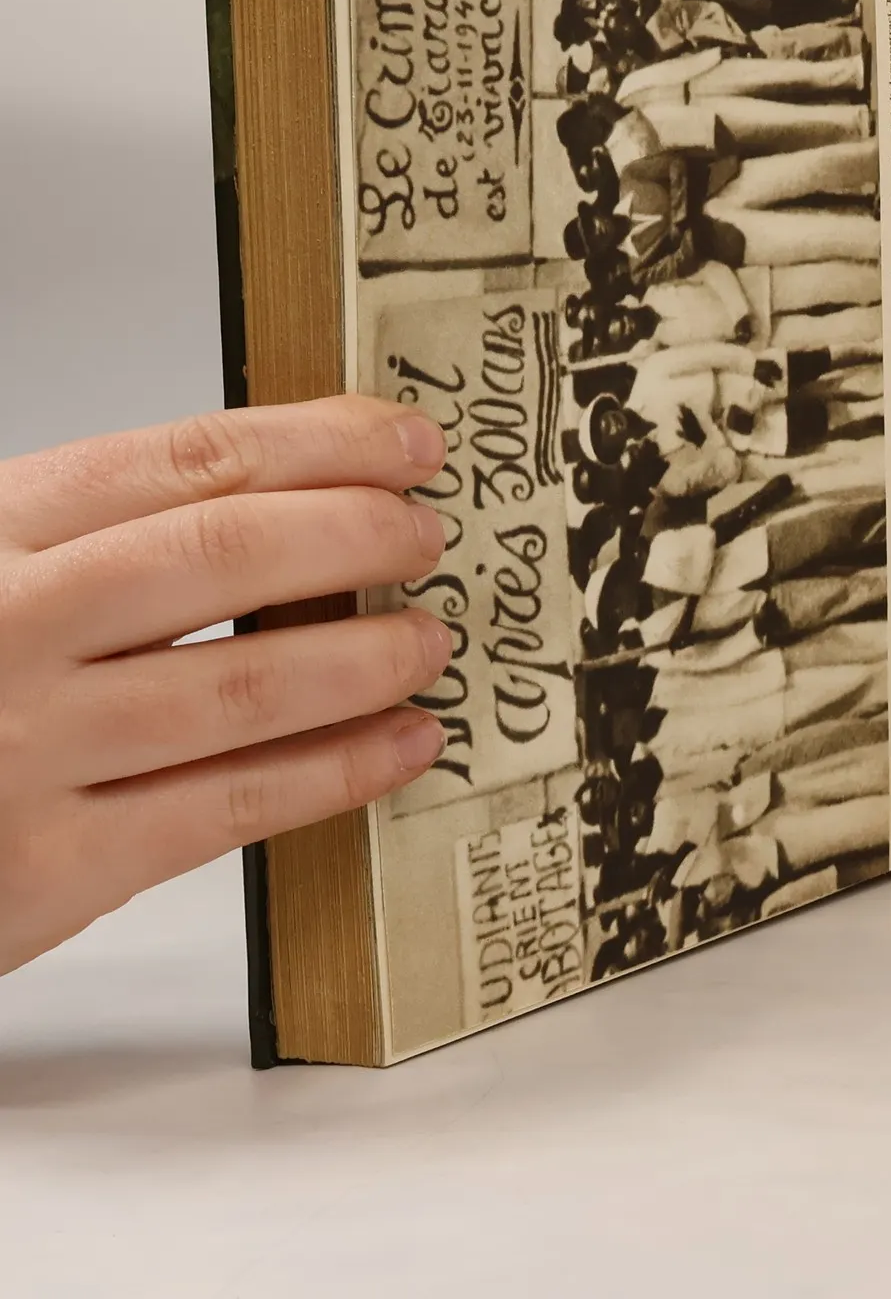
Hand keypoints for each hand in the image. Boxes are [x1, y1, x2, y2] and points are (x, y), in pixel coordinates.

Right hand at [0, 395, 450, 973]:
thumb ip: (97, 534)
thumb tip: (294, 490)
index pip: (185, 461)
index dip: (321, 444)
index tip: (407, 444)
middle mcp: (6, 627)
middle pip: (227, 556)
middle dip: (358, 537)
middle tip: (426, 537)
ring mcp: (24, 749)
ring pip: (247, 684)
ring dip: (367, 658)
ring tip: (427, 641)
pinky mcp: (49, 866)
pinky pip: (229, 806)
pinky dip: (336, 771)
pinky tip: (402, 743)